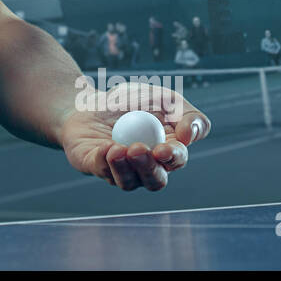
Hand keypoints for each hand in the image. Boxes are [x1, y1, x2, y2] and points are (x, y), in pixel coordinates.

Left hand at [56, 82, 210, 190]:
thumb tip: (188, 137)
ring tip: (118, 148)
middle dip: (148, 168)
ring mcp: (119, 171)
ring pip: (128, 182)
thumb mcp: (165, 98)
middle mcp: (145, 167)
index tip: (163, 149)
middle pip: (154, 180)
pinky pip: (100, 170)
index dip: (173, 157)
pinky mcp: (94, 165)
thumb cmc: (133, 100)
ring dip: (124, 167)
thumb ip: (187, 114)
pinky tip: (105, 147)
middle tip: (139, 149)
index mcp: (166, 151)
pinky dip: (103, 160)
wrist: (92, 99)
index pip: (177, 160)